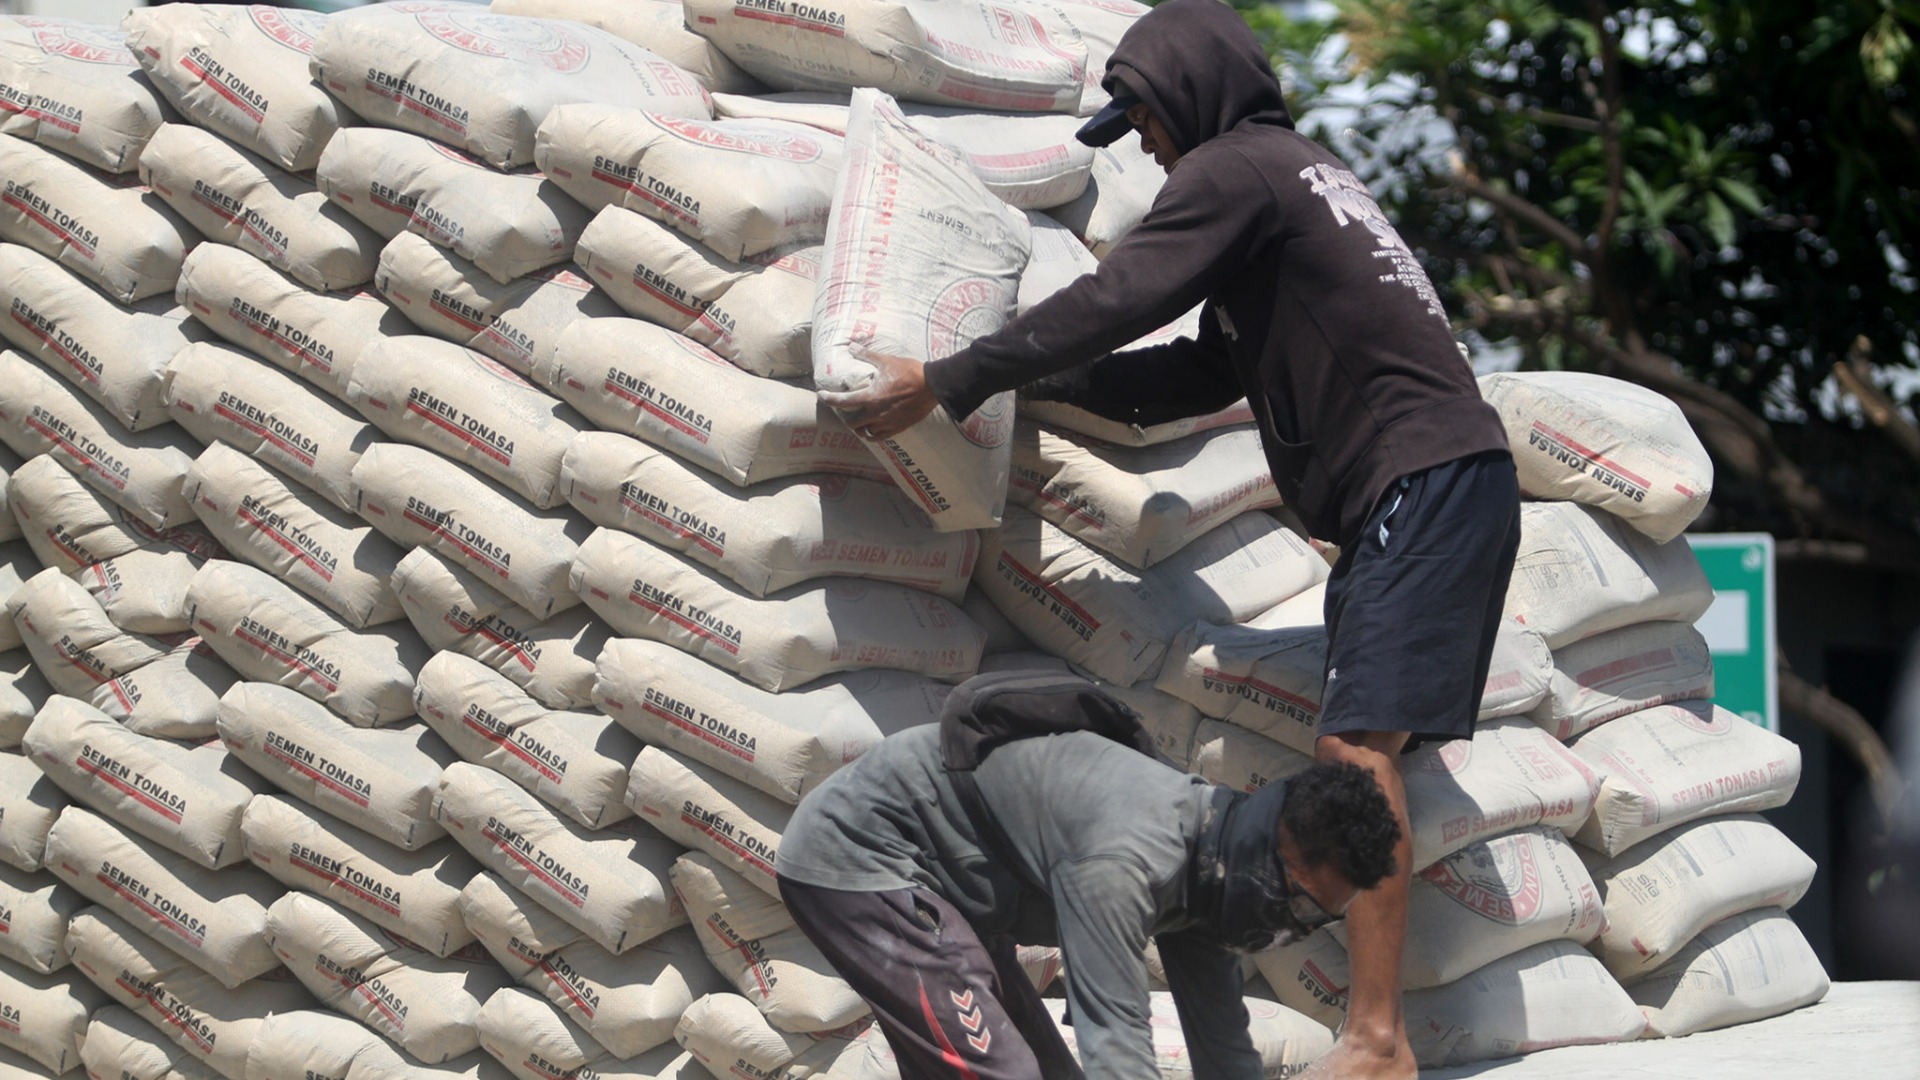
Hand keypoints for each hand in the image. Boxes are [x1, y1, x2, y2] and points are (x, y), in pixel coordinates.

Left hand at [817, 350, 938, 440]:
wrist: (932, 386)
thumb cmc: (909, 372)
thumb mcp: (886, 361)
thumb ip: (866, 355)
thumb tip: (851, 346)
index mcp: (871, 397)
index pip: (843, 402)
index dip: (829, 399)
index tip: (822, 396)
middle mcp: (876, 414)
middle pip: (853, 424)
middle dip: (848, 418)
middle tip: (848, 412)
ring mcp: (887, 423)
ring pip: (866, 433)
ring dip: (861, 428)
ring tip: (861, 422)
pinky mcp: (898, 428)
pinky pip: (880, 437)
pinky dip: (874, 434)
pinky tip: (874, 428)